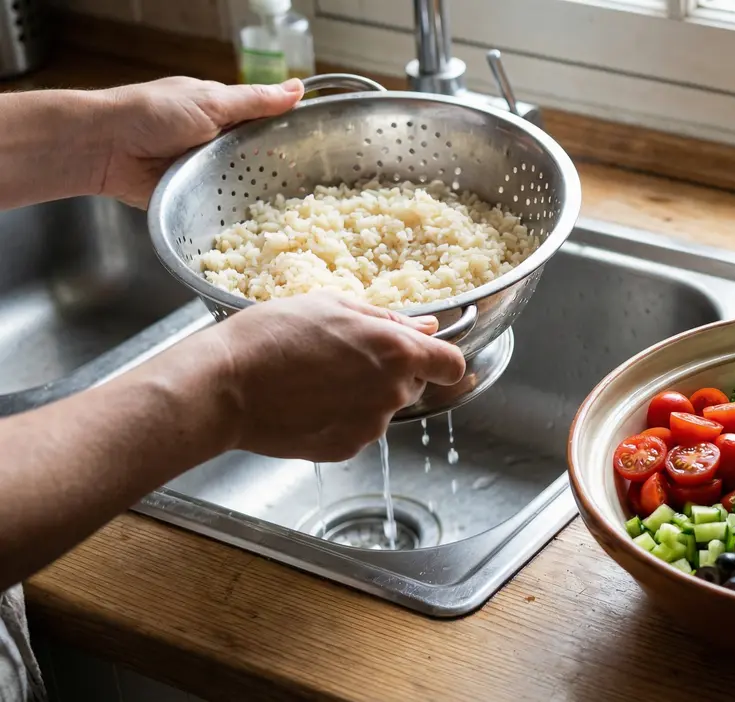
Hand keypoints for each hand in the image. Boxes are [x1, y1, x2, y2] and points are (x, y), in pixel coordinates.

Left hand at [100, 77, 304, 207]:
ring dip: (260, 195)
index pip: (267, 122)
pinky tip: (262, 224)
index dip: (292, 133)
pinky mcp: (194, 198)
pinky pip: (221, 207)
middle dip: (280, 169)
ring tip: (295, 210)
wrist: (104, 147)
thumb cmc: (151, 113)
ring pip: (244, 185)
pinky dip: (236, 213)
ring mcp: (205, 171)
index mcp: (222, 113)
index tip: (321, 147)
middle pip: (259, 158)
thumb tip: (298, 88)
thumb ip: (255, 101)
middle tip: (314, 185)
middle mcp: (216, 143)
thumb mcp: (211, 101)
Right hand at [205, 292, 465, 461]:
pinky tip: (308, 402)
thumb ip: (388, 319)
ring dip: (363, 395)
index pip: (451, 364)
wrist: (223, 387)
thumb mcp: (331, 306)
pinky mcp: (346, 449)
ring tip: (316, 378)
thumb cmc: (271, 336)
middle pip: (412, 384)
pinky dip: (341, 418)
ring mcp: (370, 425)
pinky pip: (357, 429)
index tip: (428, 356)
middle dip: (392, 372)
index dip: (442, 359)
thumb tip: (426, 328)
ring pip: (383, 408)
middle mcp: (391, 392)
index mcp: (395, 351)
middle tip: (344, 357)